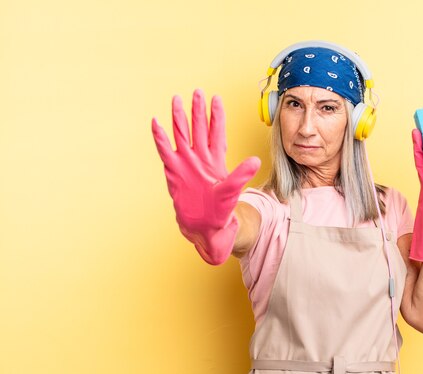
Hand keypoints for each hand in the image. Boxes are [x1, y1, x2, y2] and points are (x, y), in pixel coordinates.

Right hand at [152, 89, 260, 264]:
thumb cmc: (221, 211)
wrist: (205, 227)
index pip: (217, 132)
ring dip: (179, 118)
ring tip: (176, 100)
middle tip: (197, 92)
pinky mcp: (174, 172)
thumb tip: (255, 160)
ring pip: (182, 135)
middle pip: (199, 128)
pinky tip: (156, 123)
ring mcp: (186, 163)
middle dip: (198, 110)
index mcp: (216, 160)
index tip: (216, 98)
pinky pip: (165, 151)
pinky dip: (161, 137)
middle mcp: (201, 158)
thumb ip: (241, 175)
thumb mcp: (232, 191)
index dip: (216, 116)